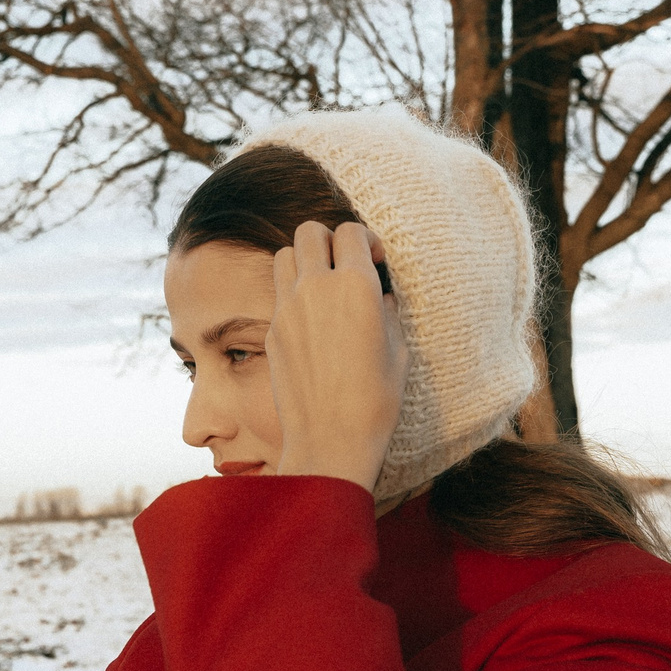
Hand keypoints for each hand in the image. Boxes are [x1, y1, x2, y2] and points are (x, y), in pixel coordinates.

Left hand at [267, 219, 408, 494]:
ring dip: (304, 259)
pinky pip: (278, 293)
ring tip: (322, 284)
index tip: (375, 260)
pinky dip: (293, 292)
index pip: (350, 231)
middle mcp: (316, 287)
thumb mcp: (398, 350)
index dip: (365, 239)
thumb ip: (386, 311)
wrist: (330, 440)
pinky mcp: (272, 330)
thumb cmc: (374, 400)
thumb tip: (379, 296)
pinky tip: (311, 319)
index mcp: (355, 285)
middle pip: (310, 231)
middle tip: (344, 263)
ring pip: (285, 255)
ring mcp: (288, 308)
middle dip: (329, 239)